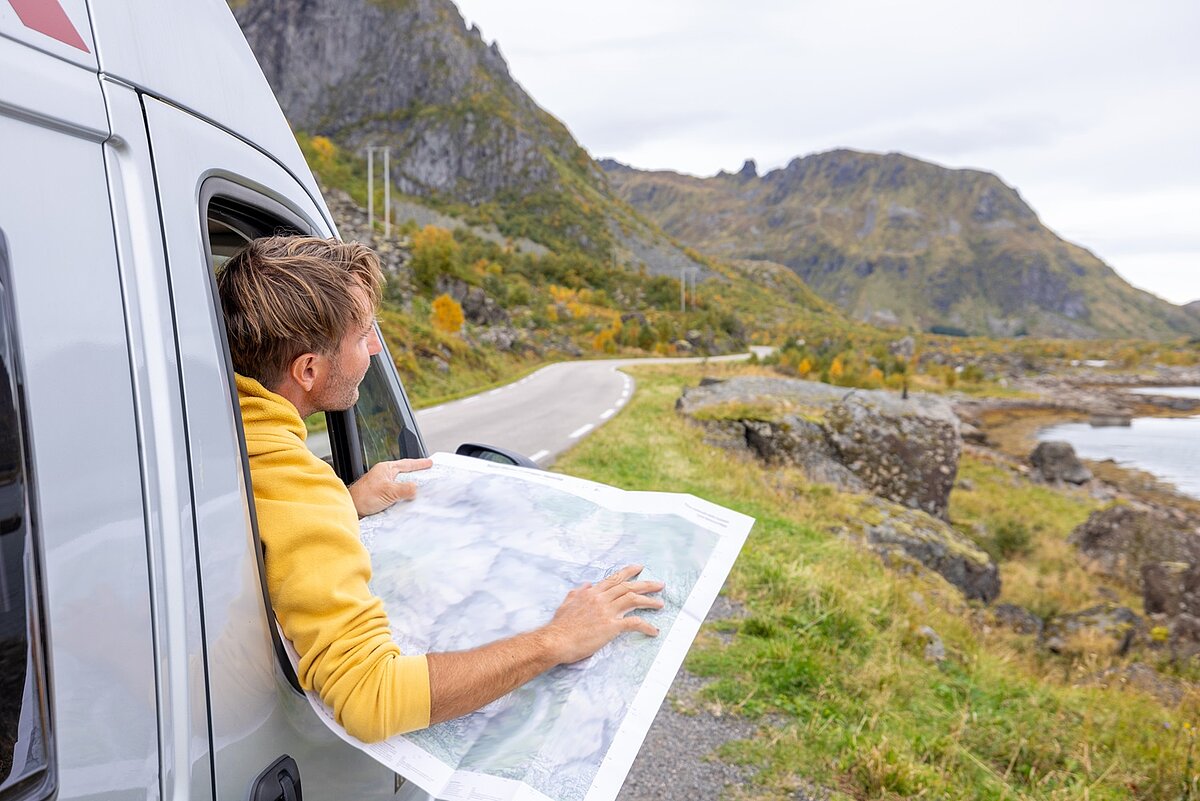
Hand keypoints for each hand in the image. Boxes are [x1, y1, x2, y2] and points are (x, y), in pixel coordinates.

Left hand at [348, 458, 432, 516]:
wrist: (350, 509)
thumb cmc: (362, 497)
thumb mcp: (388, 491)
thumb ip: (404, 489)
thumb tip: (416, 489)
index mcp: (386, 469)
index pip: (407, 464)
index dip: (419, 464)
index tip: (429, 463)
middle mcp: (385, 476)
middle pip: (405, 474)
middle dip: (417, 476)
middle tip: (429, 478)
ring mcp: (383, 487)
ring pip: (402, 486)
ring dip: (410, 490)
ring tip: (421, 493)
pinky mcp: (382, 497)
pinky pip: (397, 496)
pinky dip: (404, 499)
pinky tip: (408, 504)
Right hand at [541, 564, 664, 664]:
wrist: (556, 640)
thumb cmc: (559, 626)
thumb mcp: (567, 603)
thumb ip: (577, 593)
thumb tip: (586, 585)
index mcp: (591, 593)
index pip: (614, 578)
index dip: (629, 572)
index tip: (640, 568)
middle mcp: (601, 599)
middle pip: (628, 587)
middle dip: (646, 584)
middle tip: (660, 585)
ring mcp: (607, 611)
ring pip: (633, 600)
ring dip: (649, 601)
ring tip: (660, 604)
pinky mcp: (611, 626)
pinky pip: (634, 623)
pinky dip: (646, 626)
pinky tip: (654, 630)